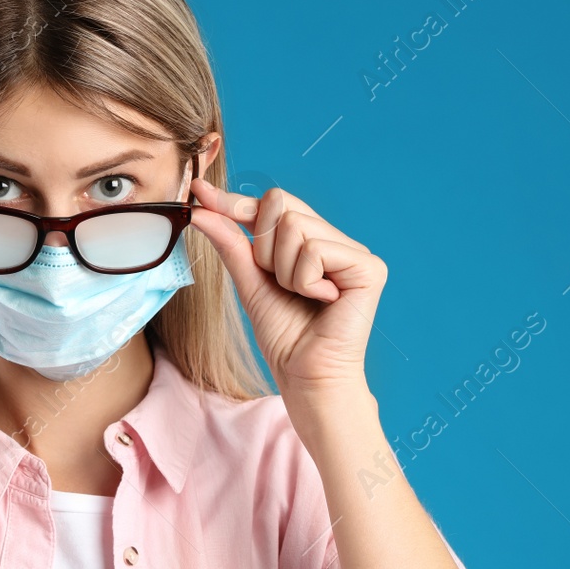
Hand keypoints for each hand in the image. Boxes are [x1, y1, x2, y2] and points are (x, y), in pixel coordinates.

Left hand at [188, 178, 385, 395]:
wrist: (305, 375)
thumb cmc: (284, 335)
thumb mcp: (249, 282)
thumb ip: (231, 243)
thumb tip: (201, 209)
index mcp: (310, 240)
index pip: (270, 204)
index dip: (234, 201)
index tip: (200, 193)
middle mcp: (335, 239)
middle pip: (281, 204)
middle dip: (265, 248)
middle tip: (282, 284)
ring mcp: (355, 251)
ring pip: (295, 227)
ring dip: (285, 271)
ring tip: (304, 297)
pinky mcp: (369, 267)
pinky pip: (316, 250)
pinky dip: (306, 281)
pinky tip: (323, 301)